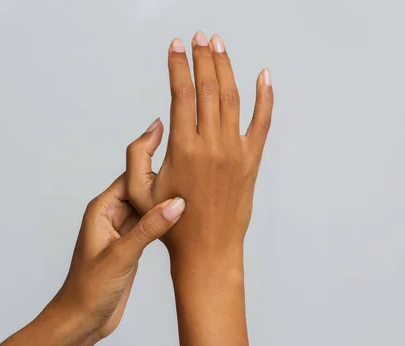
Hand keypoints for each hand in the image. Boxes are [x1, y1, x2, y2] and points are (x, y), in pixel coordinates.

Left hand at [54, 174, 185, 337]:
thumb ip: (148, 229)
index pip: (130, 177)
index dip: (153, 165)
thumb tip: (176, 204)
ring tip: (194, 194)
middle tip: (194, 176)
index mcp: (101, 210)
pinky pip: (150, 226)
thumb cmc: (88, 289)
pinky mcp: (131, 247)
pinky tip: (183, 220)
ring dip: (166, 204)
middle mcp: (110, 216)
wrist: (82, 320)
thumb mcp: (121, 256)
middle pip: (141, 190)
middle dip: (164, 184)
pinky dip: (165, 223)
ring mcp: (122, 232)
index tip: (178, 156)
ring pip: (147, 208)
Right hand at [125, 32, 272, 264]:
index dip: (178, 66)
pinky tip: (264, 76)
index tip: (176, 46)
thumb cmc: (172, 225)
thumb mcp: (139, 192)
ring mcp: (235, 152)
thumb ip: (137, 154)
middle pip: (209, 88)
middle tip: (199, 37)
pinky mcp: (251, 161)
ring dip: (226, 68)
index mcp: (183, 149)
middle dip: (202, 58)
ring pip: (233, 98)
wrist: (208, 249)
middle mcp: (211, 144)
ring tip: (219, 45)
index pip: (182, 94)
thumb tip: (157, 122)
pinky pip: (263, 122)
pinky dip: (266, 97)